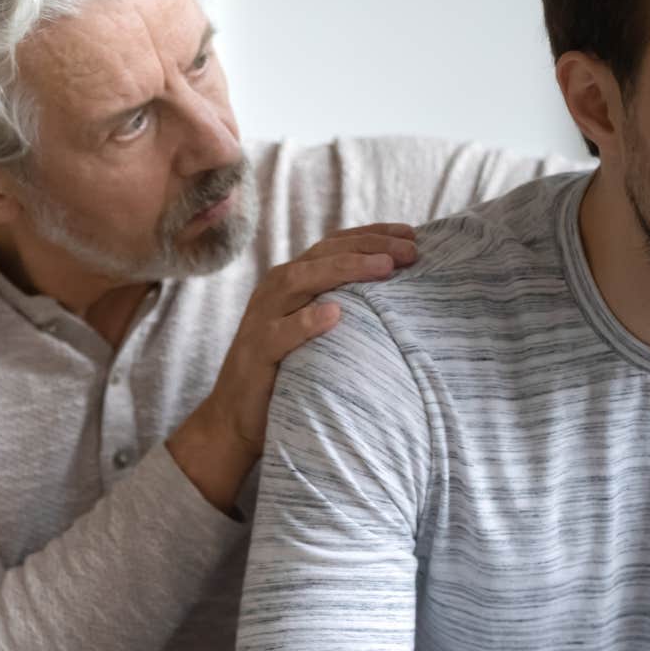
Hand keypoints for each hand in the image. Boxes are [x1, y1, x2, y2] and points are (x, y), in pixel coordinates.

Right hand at [168, 222, 418, 510]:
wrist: (237, 417)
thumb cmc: (290, 369)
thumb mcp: (319, 329)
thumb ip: (346, 304)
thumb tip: (399, 291)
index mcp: (295, 280)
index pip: (335, 244)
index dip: (372, 234)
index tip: (412, 233)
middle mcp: (277, 290)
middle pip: (323, 254)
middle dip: (369, 246)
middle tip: (410, 250)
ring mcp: (262, 318)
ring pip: (301, 281)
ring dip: (344, 269)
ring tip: (384, 268)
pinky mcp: (255, 352)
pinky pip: (279, 333)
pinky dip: (306, 321)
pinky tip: (335, 313)